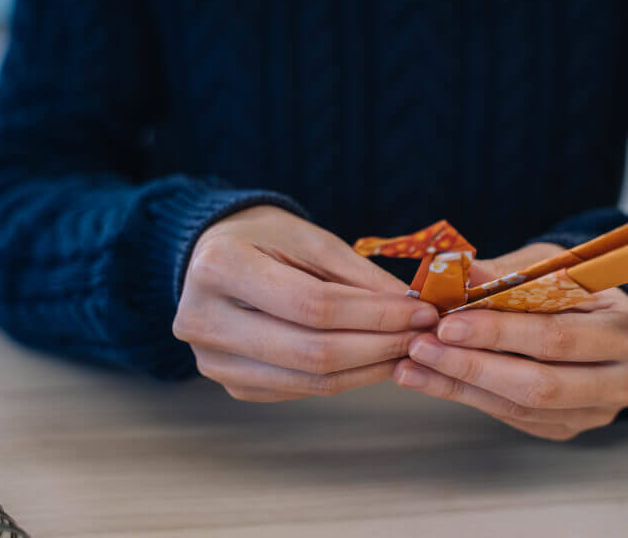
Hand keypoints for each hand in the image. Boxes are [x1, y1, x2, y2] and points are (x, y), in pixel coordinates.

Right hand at [173, 205, 438, 401]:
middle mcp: (204, 319)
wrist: (215, 254)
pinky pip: (297, 390)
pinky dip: (343, 379)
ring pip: (307, 380)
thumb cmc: (265, 238)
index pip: (312, 305)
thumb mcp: (311, 239)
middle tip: (423, 337)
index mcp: (221, 268)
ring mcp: (212, 360)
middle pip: (310, 352)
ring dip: (367, 369)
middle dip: (378, 346)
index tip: (421, 311)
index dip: (374, 314)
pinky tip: (372, 362)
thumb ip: (359, 276)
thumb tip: (412, 310)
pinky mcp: (229, 382)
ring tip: (406, 351)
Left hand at [393, 242, 627, 439]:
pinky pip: (514, 418)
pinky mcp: (570, 427)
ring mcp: (600, 411)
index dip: (498, 332)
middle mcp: (626, 380)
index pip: (556, 337)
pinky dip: (468, 396)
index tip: (446, 322)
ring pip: (522, 407)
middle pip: (541, 384)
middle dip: (472, 366)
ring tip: (412, 365)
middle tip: (420, 347)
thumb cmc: (573, 283)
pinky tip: (430, 378)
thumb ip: (503, 274)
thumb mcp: (546, 265)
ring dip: (460, 385)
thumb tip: (448, 272)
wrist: (598, 315)